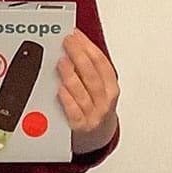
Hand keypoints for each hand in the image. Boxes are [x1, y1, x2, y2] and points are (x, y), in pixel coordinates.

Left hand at [58, 31, 119, 154]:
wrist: (95, 138)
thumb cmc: (94, 109)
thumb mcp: (97, 89)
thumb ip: (87, 70)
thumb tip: (72, 45)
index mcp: (111, 88)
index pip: (102, 64)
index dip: (89, 47)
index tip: (76, 34)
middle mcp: (105, 101)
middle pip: (93, 76)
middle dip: (80, 56)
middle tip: (67, 42)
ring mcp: (94, 115)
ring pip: (85, 93)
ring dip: (72, 76)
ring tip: (62, 62)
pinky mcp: (81, 128)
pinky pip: (75, 113)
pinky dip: (68, 101)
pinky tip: (61, 90)